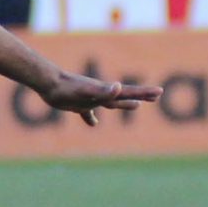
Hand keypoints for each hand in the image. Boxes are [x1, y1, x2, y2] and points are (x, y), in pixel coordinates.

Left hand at [38, 72, 162, 127]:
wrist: (48, 83)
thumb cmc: (67, 88)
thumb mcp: (87, 91)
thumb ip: (103, 91)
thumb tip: (120, 88)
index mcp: (105, 92)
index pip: (129, 92)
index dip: (144, 93)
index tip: (159, 91)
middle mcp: (100, 94)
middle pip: (125, 96)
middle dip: (141, 96)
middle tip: (157, 95)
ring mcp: (89, 98)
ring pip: (110, 102)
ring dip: (123, 104)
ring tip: (136, 106)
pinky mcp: (77, 103)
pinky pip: (87, 112)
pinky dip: (91, 117)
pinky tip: (93, 123)